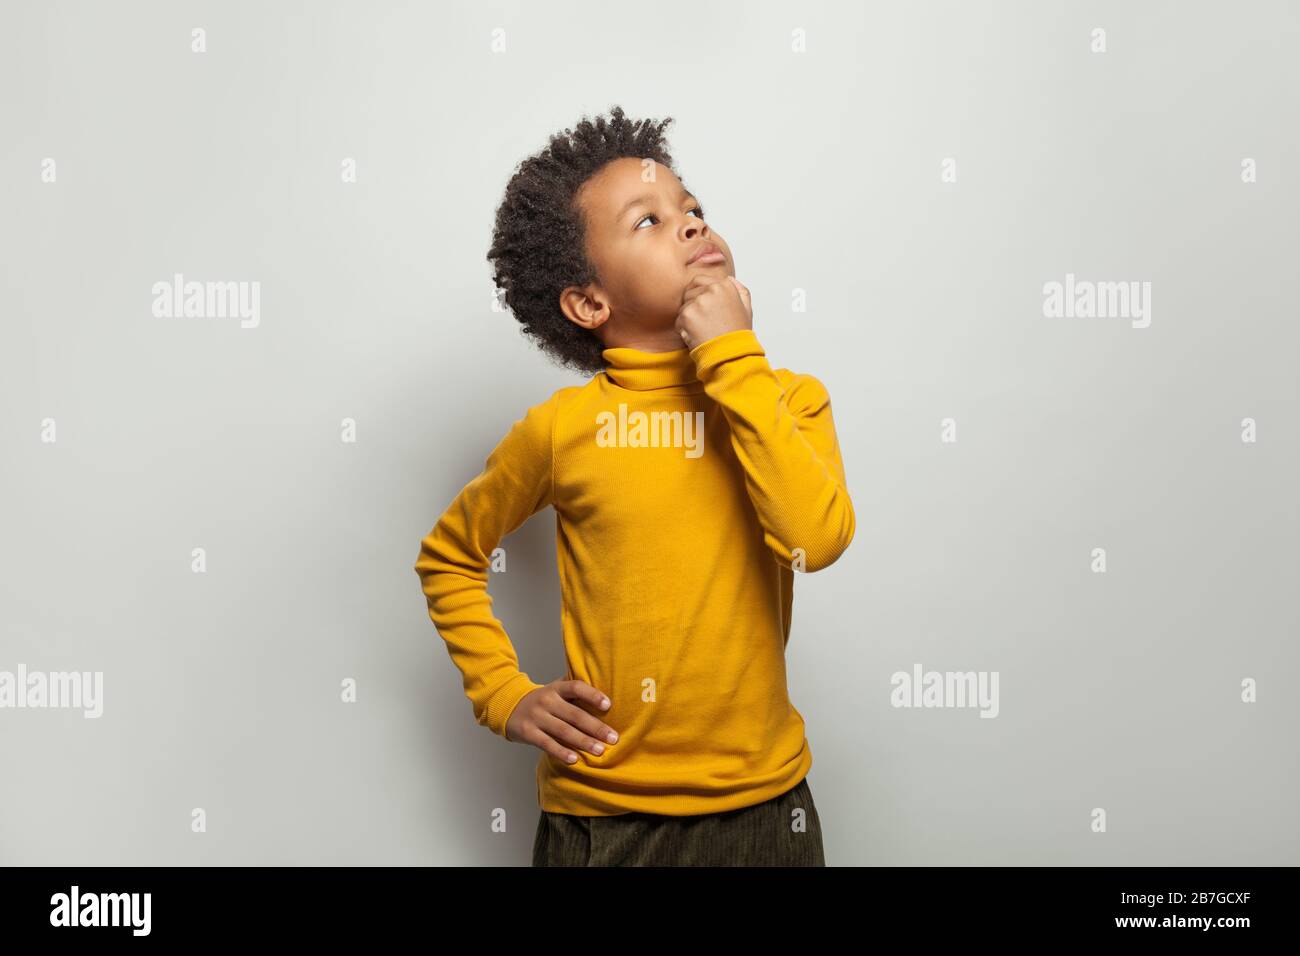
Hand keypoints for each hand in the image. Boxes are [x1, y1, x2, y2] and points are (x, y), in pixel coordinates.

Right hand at [504, 678, 618, 763]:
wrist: (509, 706)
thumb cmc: (543, 701)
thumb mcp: (556, 690)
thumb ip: (576, 692)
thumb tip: (608, 698)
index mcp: (556, 688)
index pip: (576, 687)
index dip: (592, 695)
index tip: (608, 705)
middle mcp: (547, 701)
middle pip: (574, 714)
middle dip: (596, 727)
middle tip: (613, 738)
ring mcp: (536, 717)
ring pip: (563, 731)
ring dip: (583, 741)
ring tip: (599, 750)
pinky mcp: (527, 732)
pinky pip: (547, 743)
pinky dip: (561, 752)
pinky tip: (575, 759)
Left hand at [675, 274, 752, 349]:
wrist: (731, 353)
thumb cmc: (737, 334)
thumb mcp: (746, 308)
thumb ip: (739, 290)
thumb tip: (728, 279)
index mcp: (725, 286)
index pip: (699, 280)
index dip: (697, 293)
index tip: (701, 306)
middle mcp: (711, 290)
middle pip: (688, 293)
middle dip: (692, 305)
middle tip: (703, 321)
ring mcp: (698, 302)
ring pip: (683, 307)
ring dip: (688, 318)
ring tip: (702, 330)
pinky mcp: (687, 315)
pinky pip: (679, 320)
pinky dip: (684, 329)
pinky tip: (697, 335)